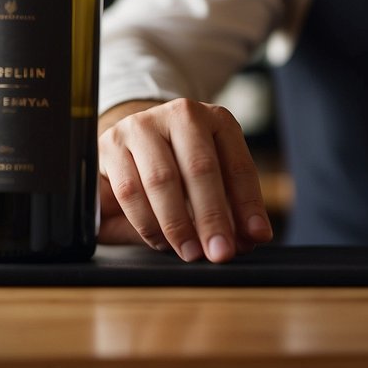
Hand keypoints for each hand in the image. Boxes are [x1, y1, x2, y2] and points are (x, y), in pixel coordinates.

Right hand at [97, 98, 274, 262]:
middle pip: (200, 168)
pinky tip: (162, 241)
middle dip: (213, 216)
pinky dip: (148, 222)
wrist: (133, 142)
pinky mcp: (110, 144)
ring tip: (192, 252)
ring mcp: (143, 126)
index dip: (249, 204)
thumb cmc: (181, 165)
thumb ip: (230, 207)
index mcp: (217, 119)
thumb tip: (251, 239)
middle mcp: (182, 115)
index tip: (256, 236)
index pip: (238, 165)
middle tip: (221, 252)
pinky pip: (130, 191)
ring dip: (178, 224)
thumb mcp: (211, 179)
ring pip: (162, 180)